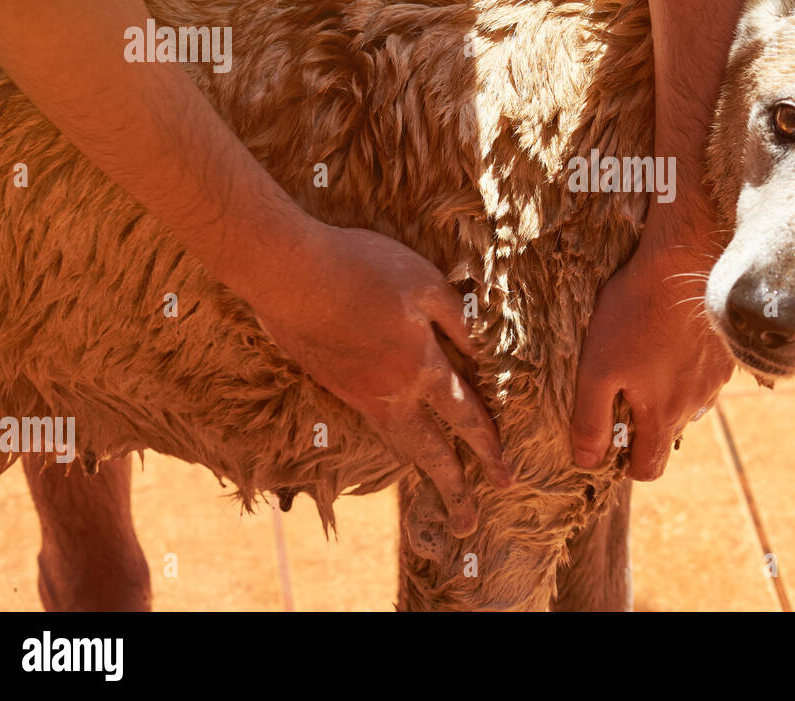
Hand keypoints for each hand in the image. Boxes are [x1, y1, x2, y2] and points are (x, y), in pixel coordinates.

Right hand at [250, 223, 510, 535]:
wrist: (288, 272)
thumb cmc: (362, 269)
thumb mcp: (426, 284)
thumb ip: (460, 321)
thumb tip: (487, 352)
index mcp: (422, 367)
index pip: (467, 417)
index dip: (490, 447)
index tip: (506, 477)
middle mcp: (392, 393)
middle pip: (431, 452)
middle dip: (454, 489)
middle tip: (468, 525)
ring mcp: (358, 393)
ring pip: (399, 443)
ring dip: (423, 471)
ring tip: (440, 491)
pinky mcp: (333, 383)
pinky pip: (375, 425)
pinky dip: (395, 442)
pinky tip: (400, 439)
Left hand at [572, 224, 733, 480]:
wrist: (684, 262)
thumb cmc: (635, 313)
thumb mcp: (598, 369)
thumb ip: (591, 420)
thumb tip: (586, 460)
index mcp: (664, 416)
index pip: (648, 468)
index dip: (626, 462)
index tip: (610, 437)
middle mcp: (696, 405)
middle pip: (667, 433)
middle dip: (644, 422)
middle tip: (621, 384)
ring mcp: (716, 378)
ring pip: (687, 402)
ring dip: (667, 391)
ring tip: (645, 353)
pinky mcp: (726, 351)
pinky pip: (703, 373)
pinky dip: (685, 365)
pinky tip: (669, 336)